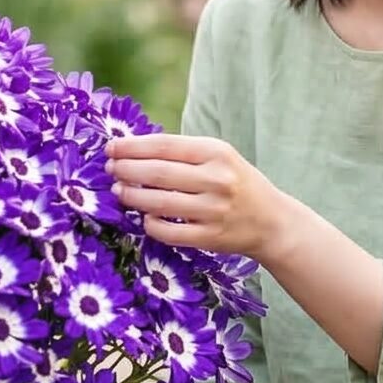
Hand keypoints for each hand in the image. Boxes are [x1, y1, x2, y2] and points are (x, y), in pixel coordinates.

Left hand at [105, 134, 284, 257]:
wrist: (272, 221)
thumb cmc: (236, 183)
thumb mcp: (219, 157)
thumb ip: (182, 153)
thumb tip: (133, 149)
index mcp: (217, 152)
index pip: (164, 145)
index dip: (132, 146)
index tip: (111, 148)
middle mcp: (216, 179)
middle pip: (158, 173)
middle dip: (126, 170)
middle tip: (110, 170)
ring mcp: (213, 210)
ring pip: (160, 203)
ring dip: (132, 196)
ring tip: (119, 191)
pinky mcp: (210, 237)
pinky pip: (169, 232)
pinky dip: (150, 224)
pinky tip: (144, 217)